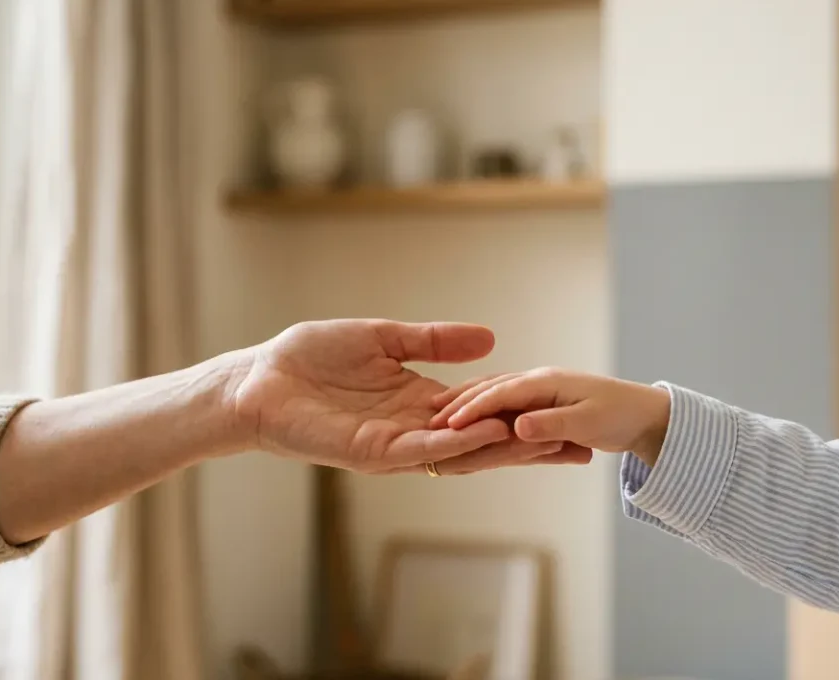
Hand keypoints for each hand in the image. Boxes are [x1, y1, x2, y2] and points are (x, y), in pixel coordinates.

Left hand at [229, 320, 590, 473]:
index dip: (522, 413)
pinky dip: (449, 444)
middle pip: (481, 440)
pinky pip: (417, 450)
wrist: (259, 379)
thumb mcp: (383, 338)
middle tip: (579, 448)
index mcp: (418, 402)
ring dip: (498, 449)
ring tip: (543, 445)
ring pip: (457, 452)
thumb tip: (488, 339)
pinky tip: (478, 435)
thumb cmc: (310, 359)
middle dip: (527, 445)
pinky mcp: (368, 452)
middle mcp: (413, 429)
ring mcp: (393, 445)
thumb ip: (432, 341)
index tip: (567, 419)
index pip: (482, 411)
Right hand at [429, 368, 671, 462]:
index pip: (498, 393)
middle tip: (428, 418)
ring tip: (439, 417)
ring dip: (466, 404)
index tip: (445, 424)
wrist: (647, 414)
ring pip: (493, 394)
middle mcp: (537, 381)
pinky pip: (504, 403)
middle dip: (457, 402)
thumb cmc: (621, 416)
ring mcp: (538, 388)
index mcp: (545, 382)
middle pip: (488, 389)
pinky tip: (469, 418)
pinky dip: (483, 409)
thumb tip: (516, 428)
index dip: (470, 409)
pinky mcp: (540, 399)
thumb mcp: (588, 423)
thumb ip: (551, 425)